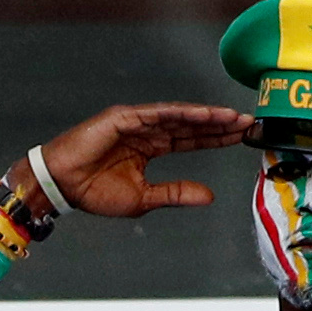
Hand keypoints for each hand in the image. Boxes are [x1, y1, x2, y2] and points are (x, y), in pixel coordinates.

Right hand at [35, 100, 253, 219]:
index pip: (191, 139)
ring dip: (207, 116)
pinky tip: (204, 114)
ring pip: (179, 116)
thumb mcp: (144, 198)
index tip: (242, 137)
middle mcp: (147, 131)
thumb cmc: (94, 192)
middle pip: (191, 124)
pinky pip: (159, 113)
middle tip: (249, 123)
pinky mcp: (124, 117)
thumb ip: (176, 193)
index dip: (216, 138)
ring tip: (233, 118)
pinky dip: (182, 113)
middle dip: (220, 124)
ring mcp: (136, 121)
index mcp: (150, 148)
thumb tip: (209, 196)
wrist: (62, 186)